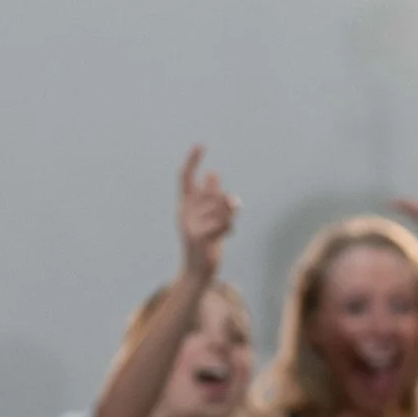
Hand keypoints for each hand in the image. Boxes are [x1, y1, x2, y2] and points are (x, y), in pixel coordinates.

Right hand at [176, 147, 238, 281]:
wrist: (197, 272)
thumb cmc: (204, 243)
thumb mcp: (207, 216)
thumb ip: (210, 196)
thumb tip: (213, 173)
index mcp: (184, 205)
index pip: (184, 177)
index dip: (192, 160)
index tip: (201, 145)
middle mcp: (183, 213)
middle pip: (211, 194)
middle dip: (224, 200)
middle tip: (233, 205)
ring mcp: (189, 226)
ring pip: (219, 208)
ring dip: (229, 214)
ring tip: (230, 221)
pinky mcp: (199, 239)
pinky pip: (222, 224)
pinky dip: (230, 225)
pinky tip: (230, 231)